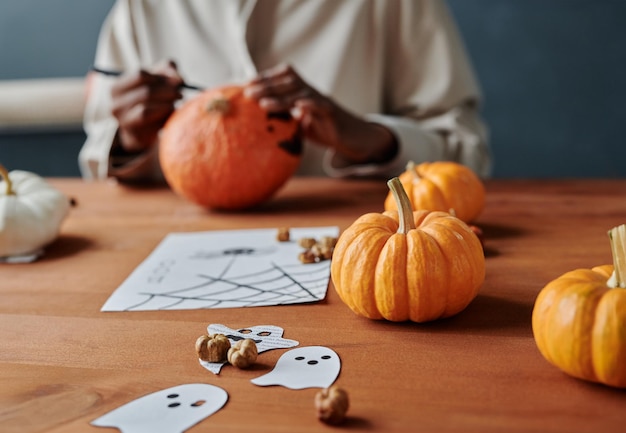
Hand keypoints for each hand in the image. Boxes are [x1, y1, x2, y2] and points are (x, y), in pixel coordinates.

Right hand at [110, 60, 182, 153]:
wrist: (146, 131)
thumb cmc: (153, 101)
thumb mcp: (158, 81)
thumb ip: (168, 70)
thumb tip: (179, 79)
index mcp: (117, 88)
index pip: (140, 75)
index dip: (162, 77)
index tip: (177, 81)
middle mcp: (115, 104)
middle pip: (145, 91)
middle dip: (167, 91)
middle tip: (180, 94)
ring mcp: (122, 120)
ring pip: (145, 106)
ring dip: (166, 102)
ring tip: (175, 103)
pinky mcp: (133, 133)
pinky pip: (149, 119)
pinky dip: (163, 113)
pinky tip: (171, 111)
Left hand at [244, 64, 396, 166]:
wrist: (353, 136)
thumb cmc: (324, 129)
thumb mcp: (301, 123)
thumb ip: (285, 118)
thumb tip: (260, 124)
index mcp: (303, 92)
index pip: (283, 77)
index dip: (265, 77)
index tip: (246, 83)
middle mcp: (312, 93)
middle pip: (288, 82)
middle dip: (267, 86)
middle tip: (247, 92)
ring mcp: (322, 102)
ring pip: (300, 94)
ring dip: (280, 97)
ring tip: (262, 103)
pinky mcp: (332, 114)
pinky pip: (320, 107)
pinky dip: (309, 105)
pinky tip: (298, 106)